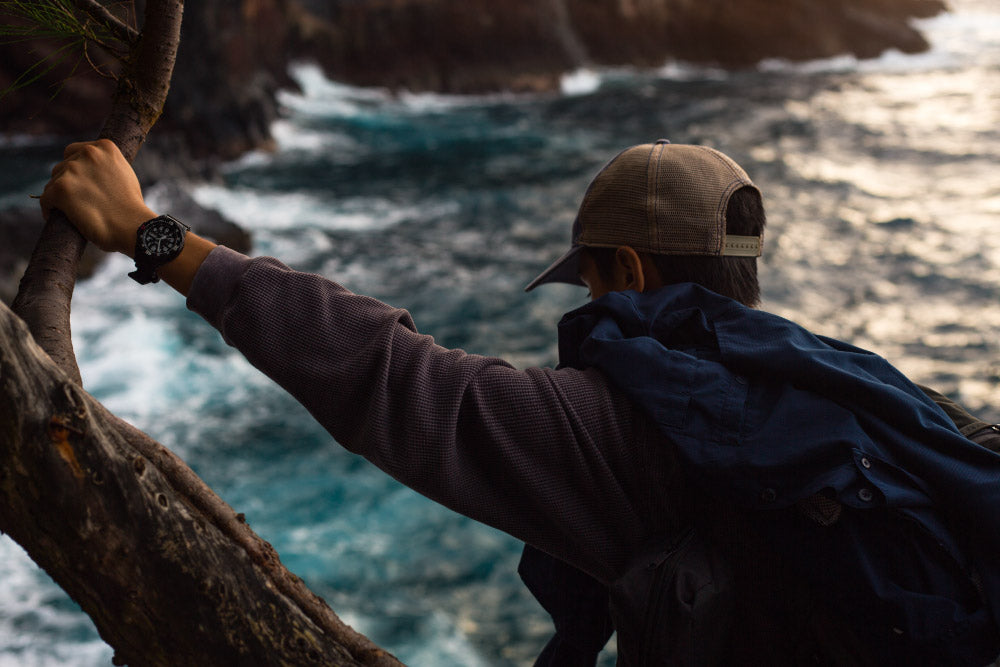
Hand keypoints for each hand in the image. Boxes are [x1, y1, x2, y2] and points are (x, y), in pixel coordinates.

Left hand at [40, 139, 157, 255]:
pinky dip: (49, 209)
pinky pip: (45, 198)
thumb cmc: (131, 207)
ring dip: (59, 196)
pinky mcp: (61, 188)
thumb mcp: (124, 174)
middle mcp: (88, 153)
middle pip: (62, 166)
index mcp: (105, 147)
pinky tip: (55, 217)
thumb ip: (106, 166)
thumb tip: (90, 171)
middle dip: (68, 182)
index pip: (75, 151)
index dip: (77, 169)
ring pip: (53, 182)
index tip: (81, 183)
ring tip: (72, 211)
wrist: (133, 226)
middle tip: (78, 200)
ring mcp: (73, 170)